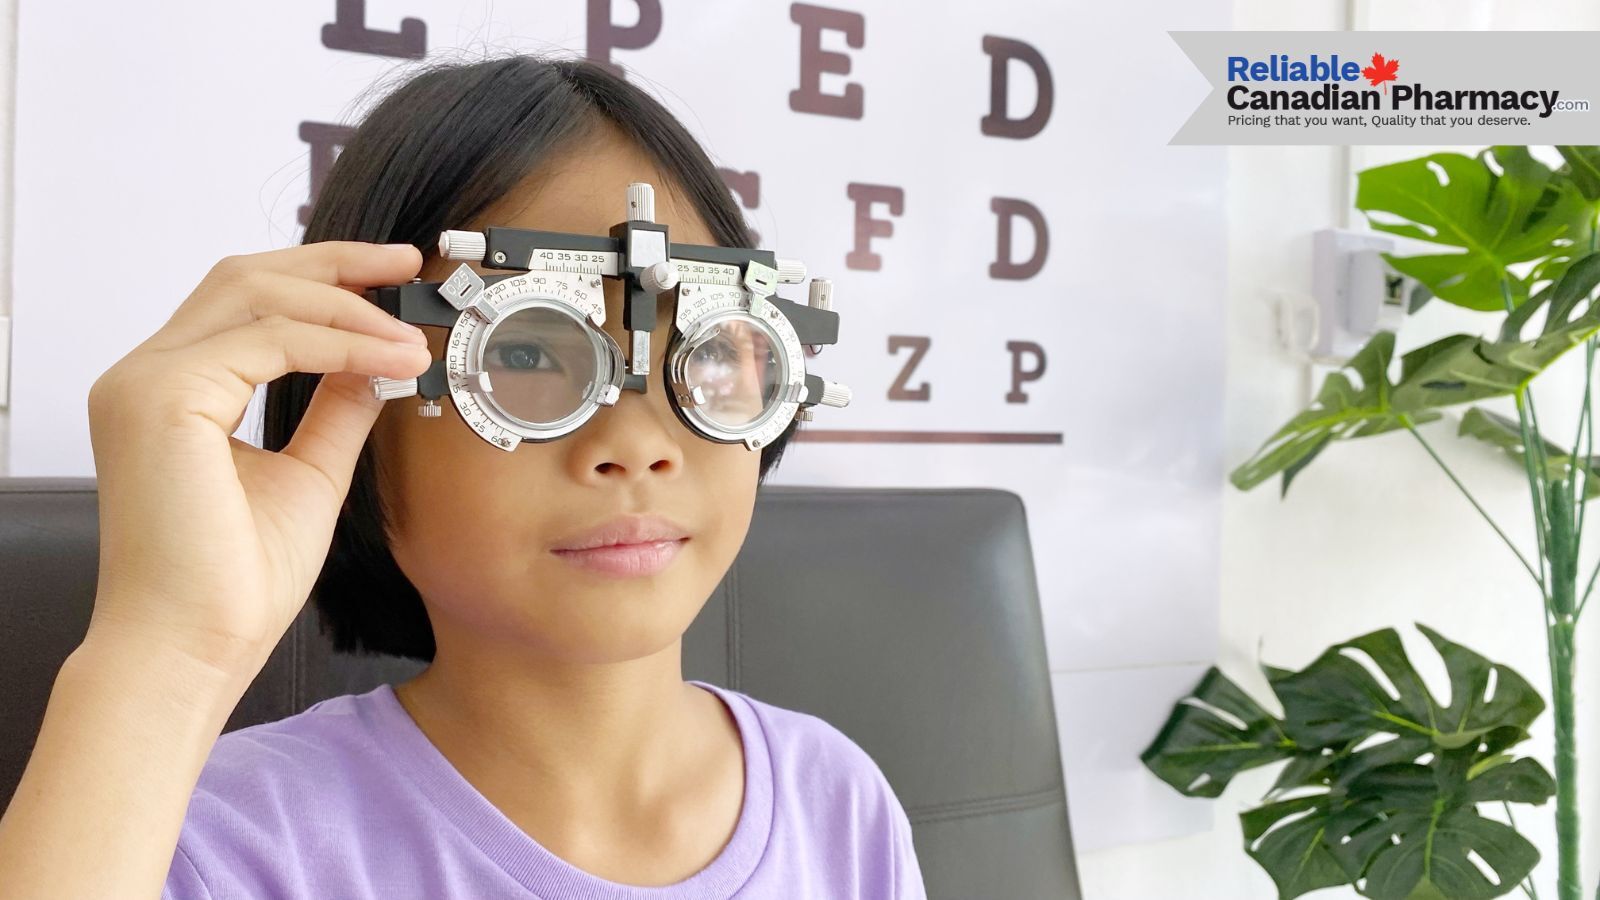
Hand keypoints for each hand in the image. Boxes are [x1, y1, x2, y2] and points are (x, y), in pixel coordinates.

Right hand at [82, 241, 431, 675]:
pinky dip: (339, 344)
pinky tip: (389, 362)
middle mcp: (145, 375)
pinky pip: (269, 341)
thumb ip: (336, 410)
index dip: (323, 277)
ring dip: (349, 309)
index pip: (246, 300)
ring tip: (413, 339)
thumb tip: (376, 363)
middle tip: (408, 267)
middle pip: (246, 276)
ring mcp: (145, 382)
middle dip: (335, 264)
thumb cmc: (235, 583)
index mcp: (171, 390)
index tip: (392, 277)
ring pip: (257, 295)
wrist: (194, 649)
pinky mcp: (163, 398)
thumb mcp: (308, 475)